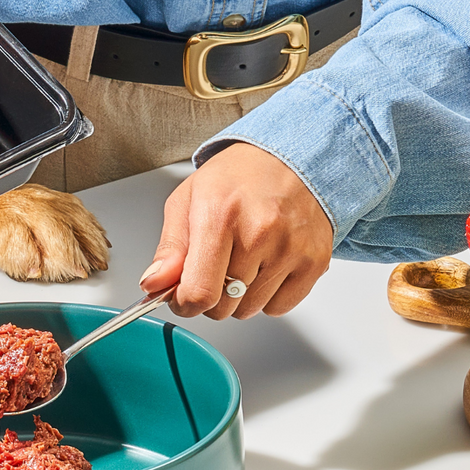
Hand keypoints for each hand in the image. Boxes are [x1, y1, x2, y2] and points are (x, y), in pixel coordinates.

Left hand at [139, 142, 332, 318]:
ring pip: (250, 310)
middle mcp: (259, 232)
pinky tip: (265, 265)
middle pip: (223, 306)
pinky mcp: (314, 262)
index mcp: (220, 214)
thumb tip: (154, 284)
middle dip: (211, 295)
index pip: (199, 291)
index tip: (182, 297)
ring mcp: (291, 249)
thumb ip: (169, 248)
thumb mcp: (187, 200)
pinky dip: (267, 296)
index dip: (184, 303)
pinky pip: (279, 308)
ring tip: (242, 259)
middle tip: (214, 265)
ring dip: (239, 296)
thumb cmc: (236, 178)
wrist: (289, 159)